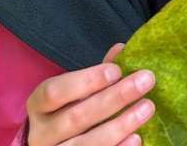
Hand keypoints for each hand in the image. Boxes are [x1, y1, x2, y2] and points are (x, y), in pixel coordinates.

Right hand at [26, 43, 155, 145]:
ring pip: (86, 144)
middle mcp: (42, 133)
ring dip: (120, 125)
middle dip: (114, 98)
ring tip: (147, 107)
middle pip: (76, 117)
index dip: (86, 81)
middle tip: (146, 81)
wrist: (55, 145)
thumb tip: (122, 49)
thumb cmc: (68, 111)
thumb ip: (97, 74)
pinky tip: (136, 138)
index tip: (117, 70)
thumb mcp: (75, 91)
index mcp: (39, 106)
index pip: (55, 92)